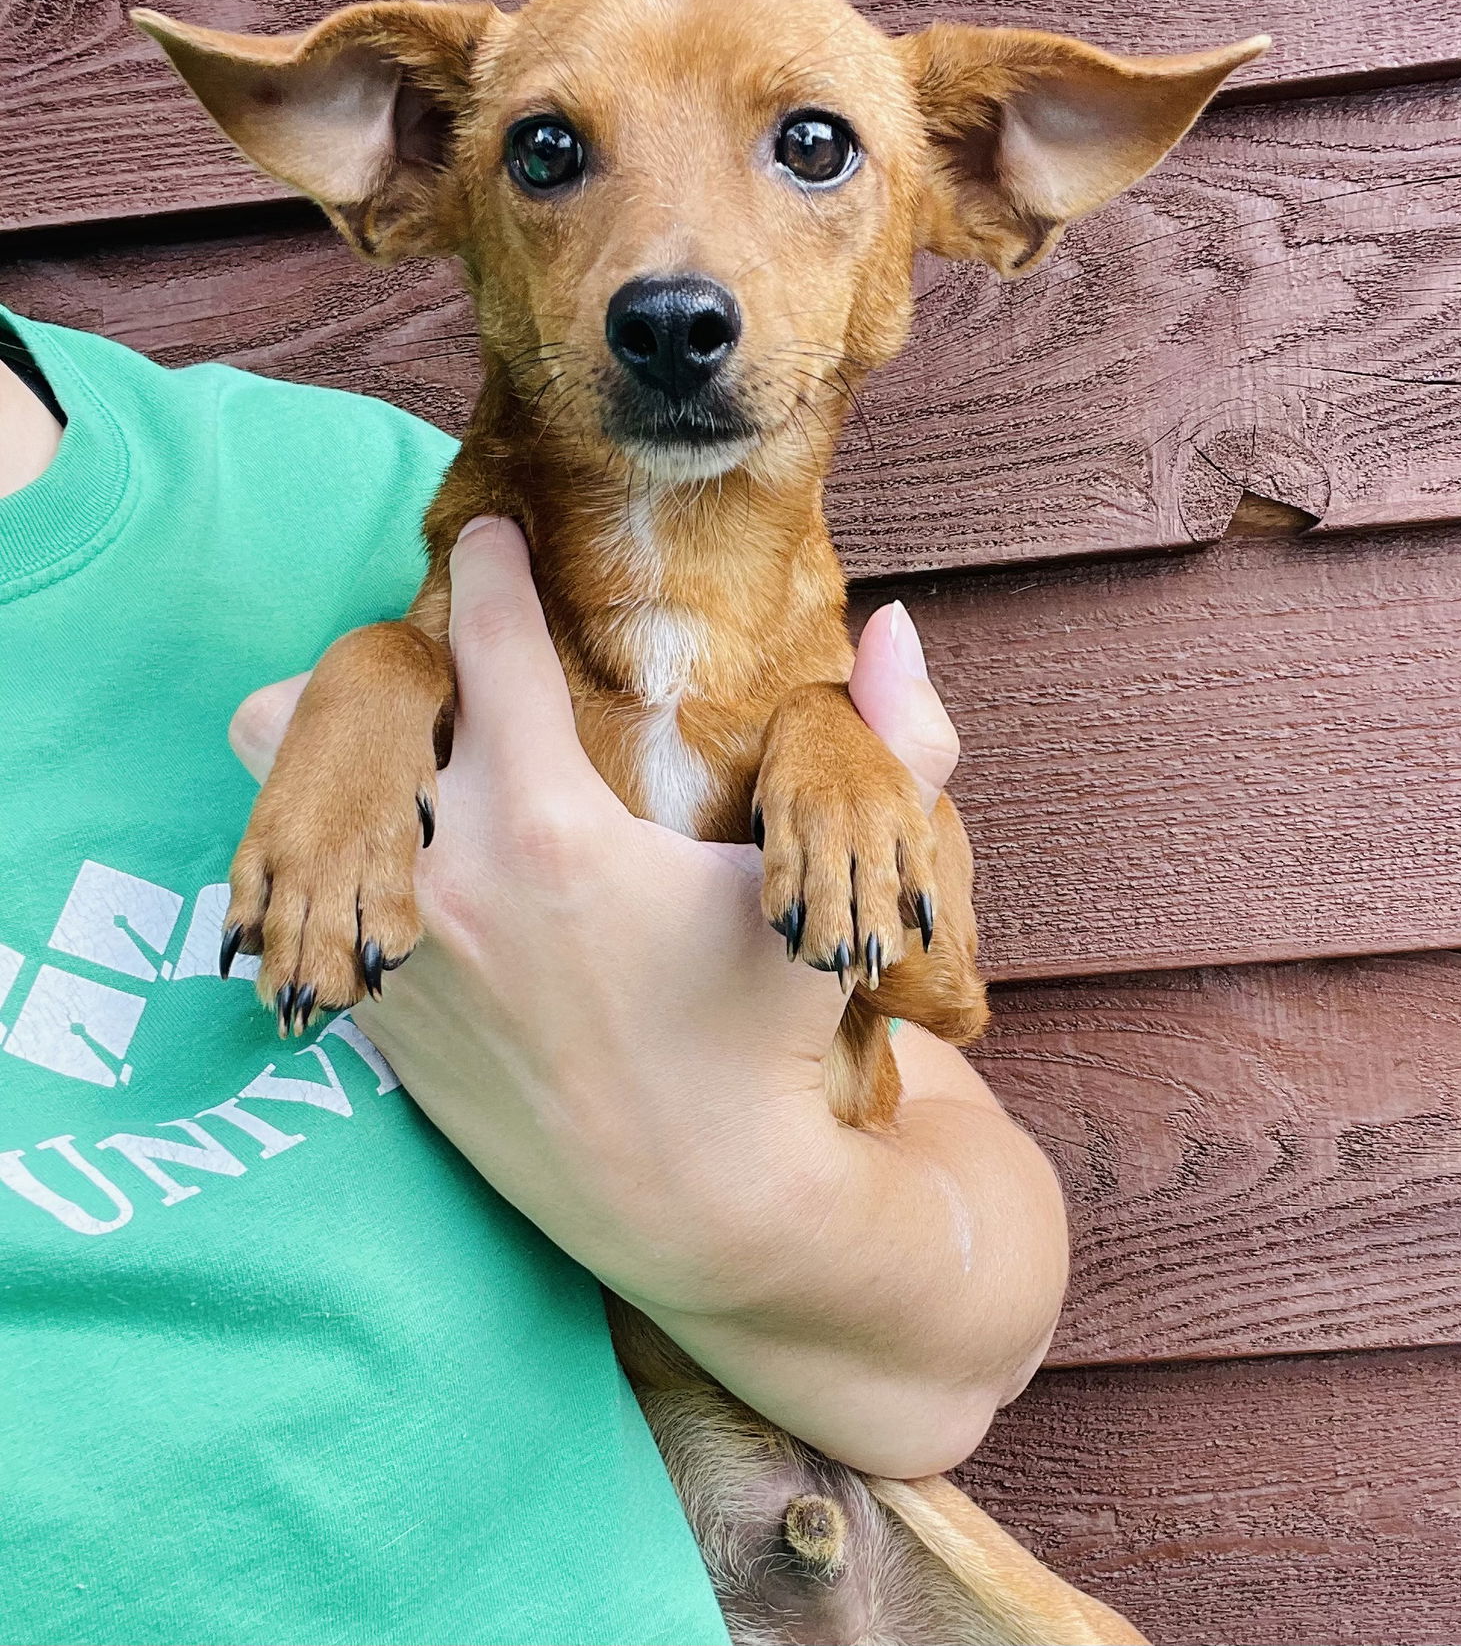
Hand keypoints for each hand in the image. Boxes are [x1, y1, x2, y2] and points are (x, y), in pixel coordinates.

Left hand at [230, 521, 1064, 1475]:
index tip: (494, 536)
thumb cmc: (768, 1035)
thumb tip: (895, 627)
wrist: (703, 1204)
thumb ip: (893, 747)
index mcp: (552, 826)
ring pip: (287, 791)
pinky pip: (302, 889)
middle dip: (399, 665)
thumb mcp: (829, 888)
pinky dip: (345, 848)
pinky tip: (416, 855)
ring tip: (424, 761)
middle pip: (347, 698)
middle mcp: (446, 876)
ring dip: (345, 754)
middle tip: (464, 676)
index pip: (490, 643)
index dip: (491, 567)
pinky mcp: (374, 1012)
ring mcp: (396, 949)